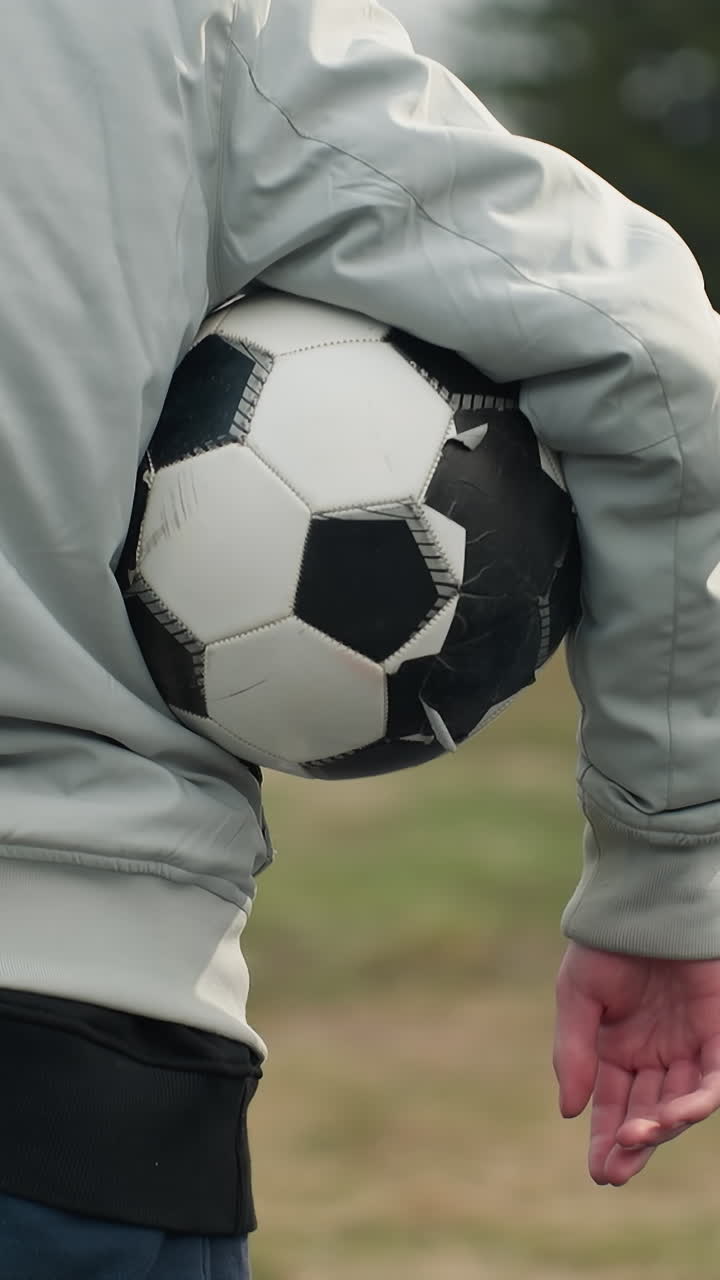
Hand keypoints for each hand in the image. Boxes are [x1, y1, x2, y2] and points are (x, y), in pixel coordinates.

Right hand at [553, 941, 719, 1185]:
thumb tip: (569, 1112)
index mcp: (617, 1050)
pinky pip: (714, 1079)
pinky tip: (675, 1115)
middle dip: (635, 1145)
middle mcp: (655, 1055)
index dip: (608, 1141)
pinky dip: (699, 1102)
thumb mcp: (577, 998)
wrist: (644, 901)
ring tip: (640, 1136)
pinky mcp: (718, 1033)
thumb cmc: (607, 944)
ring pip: (681, 1104)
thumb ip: (574, 1051)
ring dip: (664, 1127)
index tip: (601, 1171)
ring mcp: (688, 1046)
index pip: (614, 1106)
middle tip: (617, 1169)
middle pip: (648, 1114)